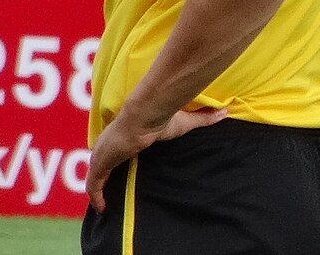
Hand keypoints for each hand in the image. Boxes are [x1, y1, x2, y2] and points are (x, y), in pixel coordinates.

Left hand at [86, 106, 227, 212]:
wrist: (144, 115)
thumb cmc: (161, 117)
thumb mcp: (185, 121)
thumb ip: (204, 118)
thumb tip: (225, 111)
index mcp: (128, 133)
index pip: (120, 146)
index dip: (120, 155)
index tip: (124, 164)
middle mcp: (112, 142)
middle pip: (105, 160)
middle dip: (106, 171)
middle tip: (112, 185)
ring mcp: (103, 153)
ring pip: (96, 173)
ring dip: (99, 185)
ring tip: (105, 201)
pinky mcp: (100, 163)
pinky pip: (93, 184)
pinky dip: (96, 196)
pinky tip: (102, 208)